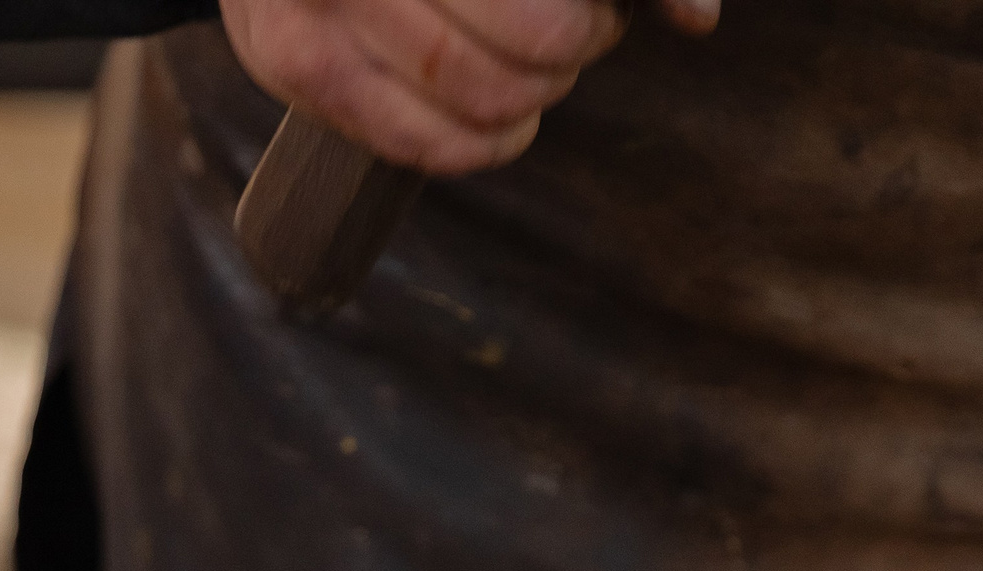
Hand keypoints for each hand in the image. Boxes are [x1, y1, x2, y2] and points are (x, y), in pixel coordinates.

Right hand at [223, 0, 714, 176]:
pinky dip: (481, 145)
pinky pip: (425, 145)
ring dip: (527, 98)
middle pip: (538, 40)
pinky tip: (492, 116)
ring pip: (485, 96)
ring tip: (518, 67)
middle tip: (561, 35)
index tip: (594, 11)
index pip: (553, 11)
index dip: (596, 17)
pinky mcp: (287, 57)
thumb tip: (695, 16)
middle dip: (570, 49)